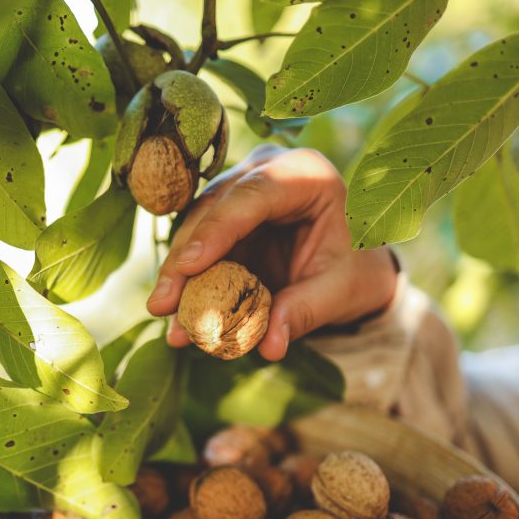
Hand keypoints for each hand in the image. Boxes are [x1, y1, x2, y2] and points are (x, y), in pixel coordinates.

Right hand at [146, 145, 397, 360]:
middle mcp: (265, 172)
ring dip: (177, 273)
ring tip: (164, 313)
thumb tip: (269, 346)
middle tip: (163, 303)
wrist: (355, 263)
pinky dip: (186, 280)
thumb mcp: (341, 290)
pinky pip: (196, 245)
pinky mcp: (223, 217)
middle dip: (184, 259)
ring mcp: (239, 191)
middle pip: (213, 210)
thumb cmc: (355, 267)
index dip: (217, 230)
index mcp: (305, 174)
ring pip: (195, 226)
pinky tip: (175, 313)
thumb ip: (306, 311)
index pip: (253, 195)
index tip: (189, 267)